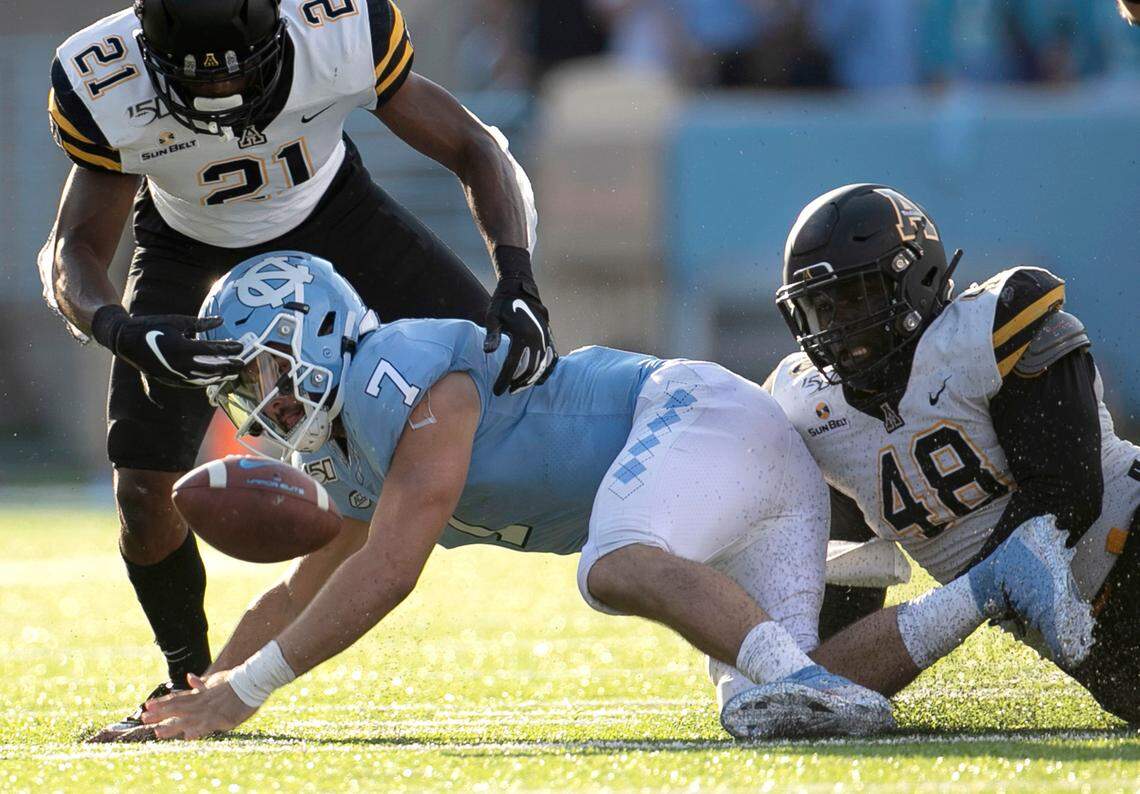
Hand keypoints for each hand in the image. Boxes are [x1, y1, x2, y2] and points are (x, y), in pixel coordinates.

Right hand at [92, 305, 244, 387]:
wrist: (126, 340)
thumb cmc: (152, 326)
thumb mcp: (178, 321)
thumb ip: (201, 323)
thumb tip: (221, 321)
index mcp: (182, 347)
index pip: (213, 350)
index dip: (229, 349)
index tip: (242, 348)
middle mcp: (179, 364)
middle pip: (211, 368)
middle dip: (228, 367)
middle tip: (241, 364)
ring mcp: (173, 375)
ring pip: (202, 379)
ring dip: (218, 377)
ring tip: (231, 374)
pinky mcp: (168, 380)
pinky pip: (190, 383)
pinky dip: (204, 381)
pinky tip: (213, 379)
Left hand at [141, 671, 257, 739]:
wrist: (252, 680)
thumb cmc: (236, 681)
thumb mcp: (216, 680)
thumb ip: (201, 683)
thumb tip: (189, 677)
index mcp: (200, 694)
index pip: (177, 698)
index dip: (162, 703)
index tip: (147, 705)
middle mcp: (202, 702)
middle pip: (177, 708)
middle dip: (160, 714)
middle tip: (143, 718)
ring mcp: (211, 710)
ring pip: (188, 720)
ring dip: (172, 727)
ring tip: (158, 733)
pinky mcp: (222, 718)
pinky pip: (208, 726)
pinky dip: (198, 731)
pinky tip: (189, 737)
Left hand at [483, 275, 556, 395]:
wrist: (519, 288)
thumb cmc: (502, 304)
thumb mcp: (492, 317)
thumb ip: (492, 335)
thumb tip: (488, 352)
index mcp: (522, 335)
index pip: (512, 365)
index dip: (504, 380)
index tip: (497, 392)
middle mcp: (537, 339)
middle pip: (528, 369)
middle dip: (518, 383)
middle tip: (507, 391)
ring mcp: (545, 338)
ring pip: (540, 366)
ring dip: (530, 380)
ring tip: (519, 388)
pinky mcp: (549, 337)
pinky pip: (551, 358)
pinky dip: (545, 370)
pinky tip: (538, 380)